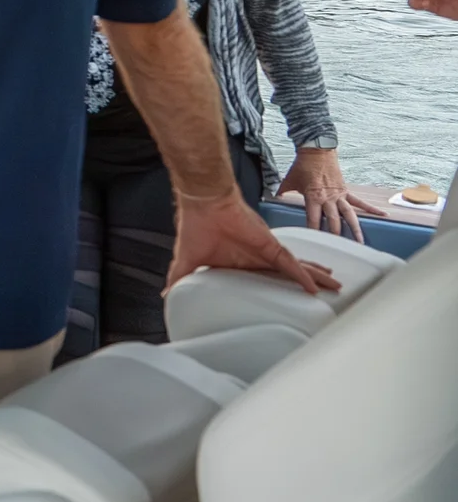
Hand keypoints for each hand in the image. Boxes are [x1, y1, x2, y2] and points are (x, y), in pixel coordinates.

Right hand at [167, 191, 339, 296]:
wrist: (201, 204)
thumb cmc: (195, 228)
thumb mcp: (187, 262)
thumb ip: (180, 279)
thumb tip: (166, 296)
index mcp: (241, 264)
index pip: (267, 280)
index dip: (282, 288)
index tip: (294, 297)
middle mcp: (259, 258)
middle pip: (290, 275)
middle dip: (310, 282)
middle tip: (329, 292)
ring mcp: (267, 252)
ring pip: (297, 269)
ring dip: (316, 278)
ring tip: (334, 286)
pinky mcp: (270, 246)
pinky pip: (289, 265)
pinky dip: (302, 276)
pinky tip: (314, 287)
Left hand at [277, 146, 379, 240]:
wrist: (317, 150)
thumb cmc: (302, 165)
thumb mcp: (289, 180)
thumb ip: (282, 191)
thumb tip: (274, 197)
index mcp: (313, 198)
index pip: (313, 219)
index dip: (313, 231)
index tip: (314, 243)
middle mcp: (328, 199)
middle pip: (333, 222)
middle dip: (335, 236)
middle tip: (338, 249)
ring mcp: (339, 196)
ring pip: (349, 216)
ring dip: (355, 230)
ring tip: (360, 243)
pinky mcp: (346, 191)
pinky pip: (360, 202)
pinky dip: (372, 209)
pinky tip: (383, 216)